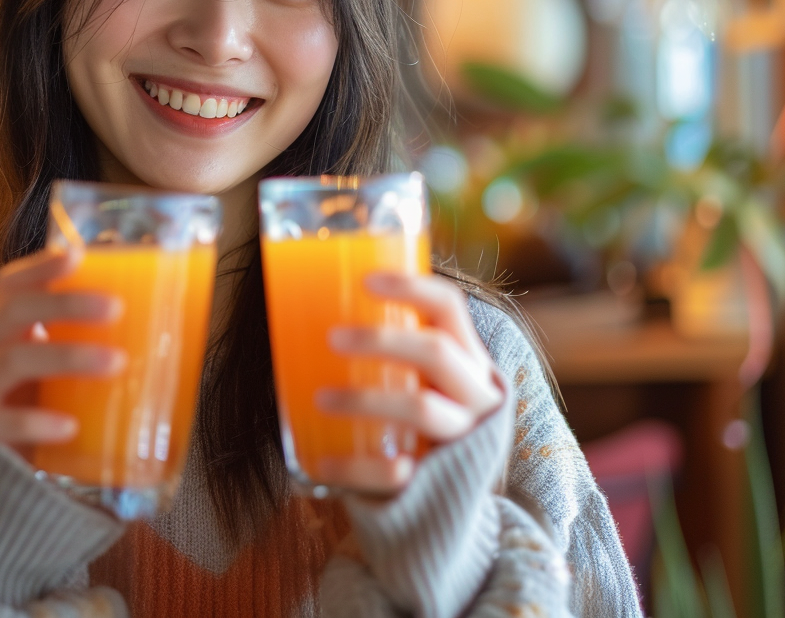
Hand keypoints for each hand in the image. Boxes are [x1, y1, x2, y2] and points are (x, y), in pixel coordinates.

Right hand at [0, 247, 124, 451]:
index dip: (41, 266)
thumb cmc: (38, 398)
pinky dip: (39, 421)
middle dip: (66, 304)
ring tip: (116, 363)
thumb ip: (92, 340)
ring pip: (14, 361)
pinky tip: (72, 426)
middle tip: (116, 308)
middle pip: (16, 311)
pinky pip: (6, 422)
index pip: (13, 285)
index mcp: (7, 326)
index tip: (77, 255)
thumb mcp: (57, 362)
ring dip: (68, 356)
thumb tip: (174, 323)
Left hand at [315, 272, 503, 493]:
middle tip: (332, 337)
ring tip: (319, 397)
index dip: (413, 288)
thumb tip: (308, 306)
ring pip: (421, 408)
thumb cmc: (416, 422)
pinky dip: (355, 467)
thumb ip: (390, 350)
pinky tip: (321, 461)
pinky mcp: (440, 483)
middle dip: (382, 340)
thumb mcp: (419, 379)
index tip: (366, 281)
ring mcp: (462, 439)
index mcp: (468, 359)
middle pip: (437, 353)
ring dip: (364, 399)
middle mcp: (476, 395)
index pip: (450, 307)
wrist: (442, 503)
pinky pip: (395, 473)